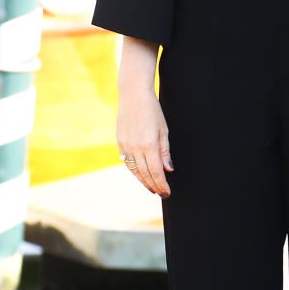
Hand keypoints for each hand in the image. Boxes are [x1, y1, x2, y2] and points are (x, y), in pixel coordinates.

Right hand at [117, 79, 173, 196]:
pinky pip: (127, 162)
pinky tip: (141, 175)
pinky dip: (134, 171)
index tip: (167, 192)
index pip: (156, 172)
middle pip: (145, 174)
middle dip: (154, 186)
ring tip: (152, 188)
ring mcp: (125, 145)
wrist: (133, 96)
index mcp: (149, 144)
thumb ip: (165, 151)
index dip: (162, 184)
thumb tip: (168, 169)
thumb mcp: (164, 130)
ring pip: (134, 170)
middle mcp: (135, 147)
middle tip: (161, 193)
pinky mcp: (120, 142)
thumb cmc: (153, 111)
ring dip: (144, 181)